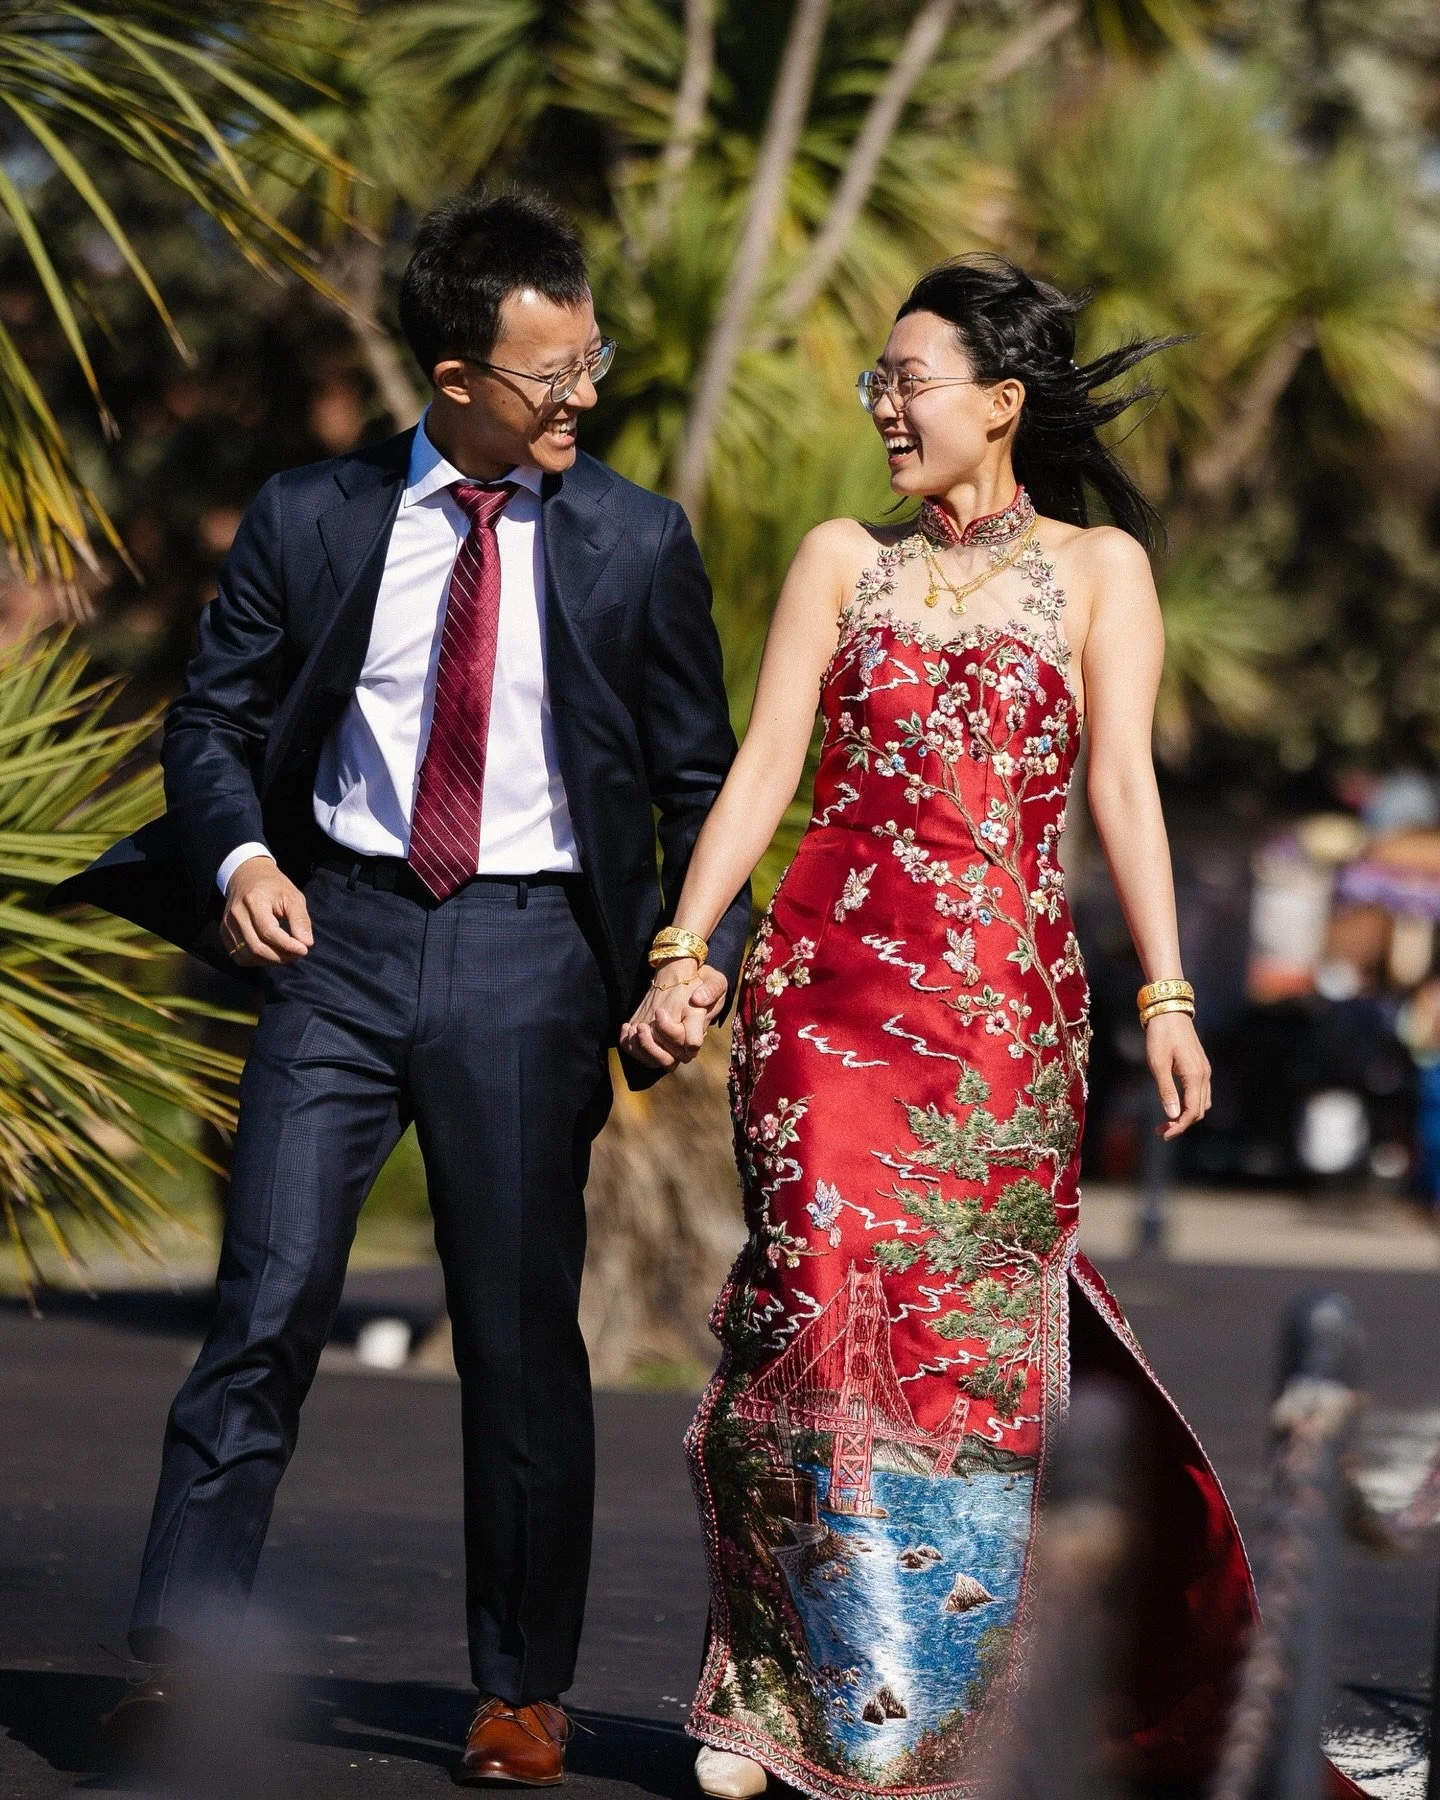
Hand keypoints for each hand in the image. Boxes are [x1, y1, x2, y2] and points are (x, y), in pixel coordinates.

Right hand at [221, 857, 312, 966]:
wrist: (247, 877)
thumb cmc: (274, 886)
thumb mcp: (292, 896)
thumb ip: (300, 919)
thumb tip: (306, 943)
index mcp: (253, 901)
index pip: (269, 931)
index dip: (288, 945)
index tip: (304, 949)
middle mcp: (236, 914)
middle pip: (257, 947)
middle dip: (281, 956)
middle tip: (297, 954)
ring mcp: (227, 925)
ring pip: (248, 956)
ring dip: (270, 961)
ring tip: (286, 954)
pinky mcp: (224, 933)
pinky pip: (239, 957)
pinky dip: (257, 960)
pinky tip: (271, 953)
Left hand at [619, 959, 727, 1069]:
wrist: (684, 980)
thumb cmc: (702, 984)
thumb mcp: (714, 981)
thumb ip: (712, 989)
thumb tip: (698, 1000)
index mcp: (697, 1032)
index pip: (686, 1045)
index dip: (670, 1031)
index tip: (660, 1011)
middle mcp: (682, 1044)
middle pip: (668, 1061)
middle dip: (651, 1046)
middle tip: (642, 1026)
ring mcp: (666, 1045)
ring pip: (651, 1061)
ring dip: (640, 1047)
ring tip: (633, 1028)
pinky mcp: (651, 1041)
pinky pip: (638, 1054)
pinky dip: (629, 1045)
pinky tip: (627, 1027)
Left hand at [1146, 1011, 1210, 1137]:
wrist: (1169, 1010)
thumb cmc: (1160, 1035)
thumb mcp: (1158, 1064)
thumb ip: (1166, 1090)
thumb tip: (1172, 1115)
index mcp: (1195, 1076)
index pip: (1192, 1112)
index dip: (1179, 1127)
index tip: (1163, 1134)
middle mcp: (1204, 1075)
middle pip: (1198, 1110)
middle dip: (1181, 1123)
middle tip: (1160, 1129)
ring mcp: (1204, 1070)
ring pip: (1201, 1102)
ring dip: (1186, 1115)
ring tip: (1166, 1120)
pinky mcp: (1199, 1066)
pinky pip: (1200, 1092)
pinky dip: (1190, 1103)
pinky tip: (1175, 1104)